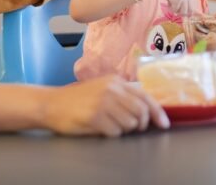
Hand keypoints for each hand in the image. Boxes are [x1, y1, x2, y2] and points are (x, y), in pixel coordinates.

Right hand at [43, 75, 168, 136]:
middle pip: (141, 112)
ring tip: (110, 124)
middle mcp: (112, 89)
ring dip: (124, 129)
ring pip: (130, 124)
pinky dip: (111, 134)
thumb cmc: (78, 99)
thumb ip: (122, 94)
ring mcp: (103, 103)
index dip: (158, 112)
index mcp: (116, 81)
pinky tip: (100, 128)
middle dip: (141, 124)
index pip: (145, 96)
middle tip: (135, 128)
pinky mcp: (95, 117)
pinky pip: (115, 132)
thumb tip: (146, 109)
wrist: (51, 104)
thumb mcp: (102, 88)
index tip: (164, 124)